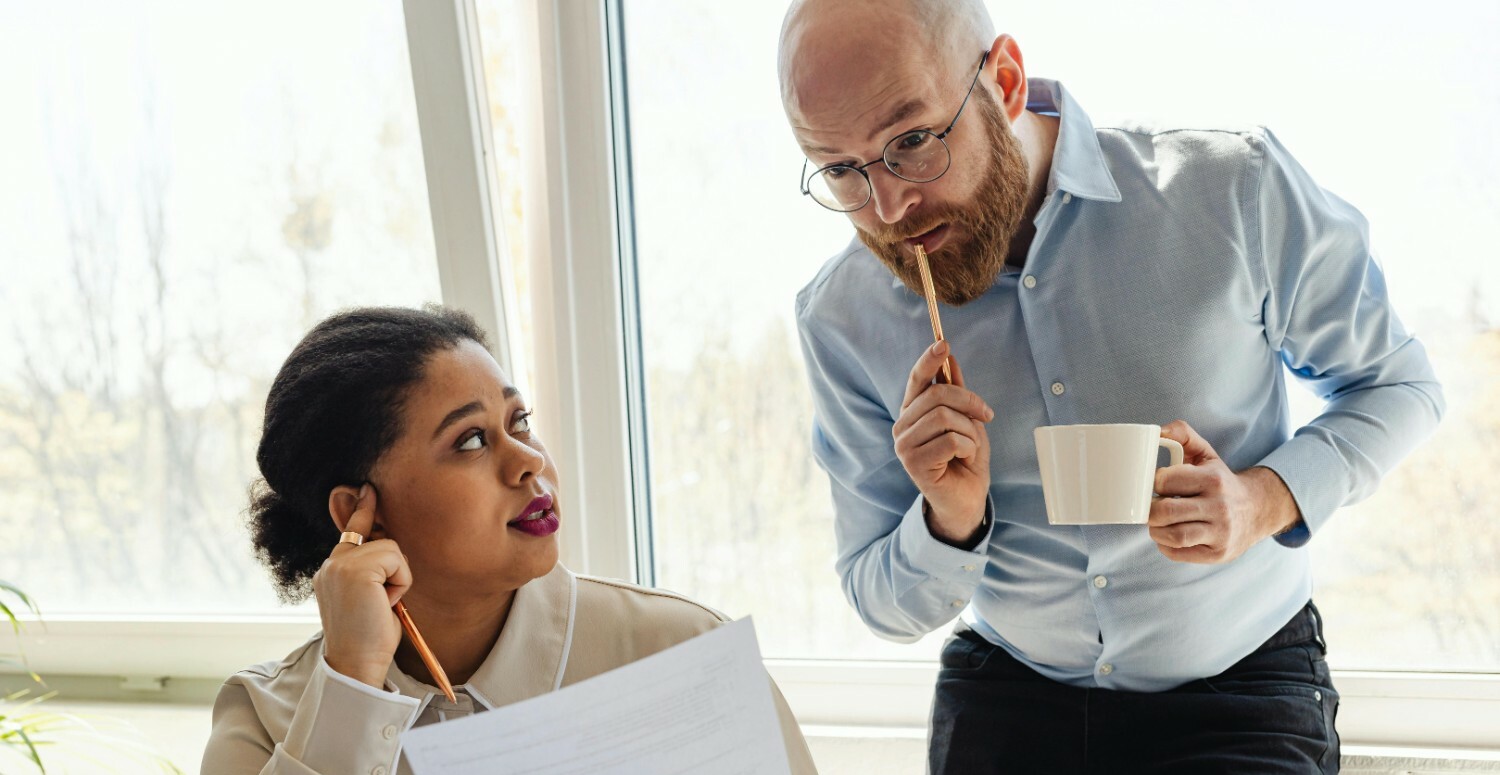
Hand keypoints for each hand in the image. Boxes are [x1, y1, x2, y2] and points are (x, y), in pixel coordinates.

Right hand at [313, 484, 410, 688]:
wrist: (357, 663)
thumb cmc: (370, 638)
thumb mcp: (370, 598)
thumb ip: (373, 572)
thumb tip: (390, 549)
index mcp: (331, 571)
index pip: (351, 532)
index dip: (361, 509)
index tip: (366, 489)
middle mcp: (331, 563)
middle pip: (376, 535)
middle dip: (393, 565)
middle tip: (383, 601)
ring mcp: (339, 564)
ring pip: (390, 548)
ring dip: (397, 578)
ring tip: (382, 604)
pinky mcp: (354, 568)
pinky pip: (396, 559)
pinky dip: (400, 581)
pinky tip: (385, 603)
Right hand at [893, 341, 993, 545]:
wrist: (966, 499)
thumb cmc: (964, 459)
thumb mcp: (967, 420)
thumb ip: (956, 392)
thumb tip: (950, 358)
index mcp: (913, 412)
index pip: (917, 380)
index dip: (928, 361)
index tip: (943, 344)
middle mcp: (902, 426)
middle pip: (937, 396)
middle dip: (969, 401)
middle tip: (986, 414)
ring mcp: (904, 445)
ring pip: (945, 418)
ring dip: (969, 431)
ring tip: (970, 446)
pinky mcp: (913, 463)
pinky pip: (950, 440)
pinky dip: (967, 447)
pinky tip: (964, 458)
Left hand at [1149, 420, 1300, 562]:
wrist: (1256, 510)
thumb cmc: (1220, 481)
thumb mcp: (1206, 454)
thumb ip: (1182, 434)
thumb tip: (1157, 432)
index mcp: (1213, 479)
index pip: (1165, 481)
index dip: (1153, 484)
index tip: (1155, 486)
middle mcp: (1219, 506)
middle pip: (1165, 511)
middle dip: (1150, 511)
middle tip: (1152, 507)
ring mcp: (1220, 533)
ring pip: (1172, 536)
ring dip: (1156, 530)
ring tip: (1159, 523)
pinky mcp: (1217, 553)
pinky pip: (1179, 554)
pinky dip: (1165, 546)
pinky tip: (1169, 536)